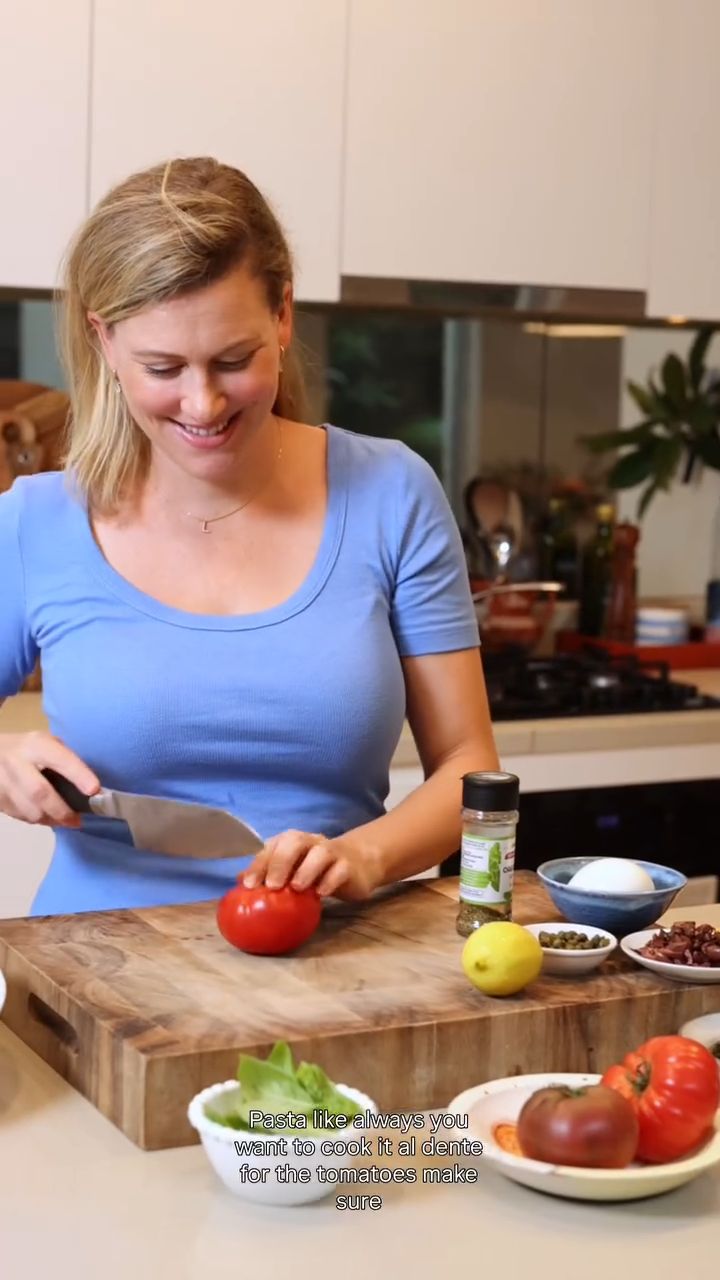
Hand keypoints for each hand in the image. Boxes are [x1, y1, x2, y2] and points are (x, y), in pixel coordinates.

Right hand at [0, 731, 99, 827]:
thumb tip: (88, 787)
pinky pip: (19, 815)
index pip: (60, 759)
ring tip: (63, 821)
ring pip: (29, 809)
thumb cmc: (27, 748)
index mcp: (36, 744)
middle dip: (62, 811)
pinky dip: (36, 820)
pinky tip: (45, 817)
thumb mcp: (46, 743)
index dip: (78, 775)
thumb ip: (64, 760)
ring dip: (50, 820)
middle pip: (40, 792)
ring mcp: (3, 781)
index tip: (94, 790)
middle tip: (76, 821)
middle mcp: (17, 761)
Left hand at [241, 829, 381, 900]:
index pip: (272, 846)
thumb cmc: (315, 868)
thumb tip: (239, 880)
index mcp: (292, 841)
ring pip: (321, 852)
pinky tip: (321, 893)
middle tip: (272, 885)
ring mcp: (332, 851)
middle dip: (281, 861)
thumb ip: (268, 872)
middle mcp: (311, 841)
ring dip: (307, 869)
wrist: (357, 862)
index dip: (259, 863)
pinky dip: (330, 881)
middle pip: (295, 841)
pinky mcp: (348, 865)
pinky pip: (340, 869)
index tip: (248, 884)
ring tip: (297, 888)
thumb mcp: (292, 869)